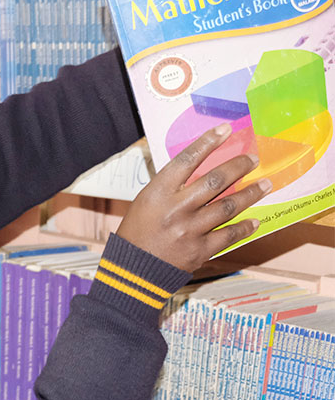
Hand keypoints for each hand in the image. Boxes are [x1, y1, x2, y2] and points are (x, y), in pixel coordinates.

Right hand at [116, 123, 271, 271]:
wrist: (134, 270)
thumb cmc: (137, 232)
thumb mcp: (145, 202)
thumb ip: (170, 187)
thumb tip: (199, 169)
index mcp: (158, 192)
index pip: (187, 160)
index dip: (208, 142)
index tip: (225, 130)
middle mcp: (175, 208)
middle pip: (215, 181)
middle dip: (238, 166)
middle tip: (253, 159)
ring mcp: (189, 230)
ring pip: (228, 206)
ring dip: (250, 194)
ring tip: (265, 185)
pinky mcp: (199, 250)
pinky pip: (229, 235)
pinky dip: (244, 227)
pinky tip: (254, 220)